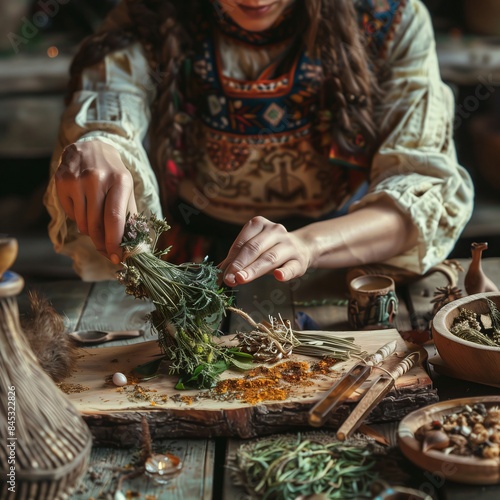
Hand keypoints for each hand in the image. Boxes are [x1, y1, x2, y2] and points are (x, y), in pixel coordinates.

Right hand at [55, 141, 136, 263]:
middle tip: (107, 251)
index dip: (115, 242)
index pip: (114, 218)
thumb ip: (129, 216)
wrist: (91, 147)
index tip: (117, 257)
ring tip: (97, 220)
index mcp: (120, 181)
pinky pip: (71, 214)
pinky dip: (79, 218)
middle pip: (97, 225)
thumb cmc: (113, 174)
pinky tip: (84, 205)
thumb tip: (132, 246)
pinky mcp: (62, 181)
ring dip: (91, 231)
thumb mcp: (126, 189)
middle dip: (103, 244)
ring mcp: (77, 179)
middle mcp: (98, 178)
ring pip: (83, 223)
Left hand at [219, 216, 312, 285]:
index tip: (222, 274)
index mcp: (259, 224)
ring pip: (270, 257)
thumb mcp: (253, 249)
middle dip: (240, 264)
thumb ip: (236, 259)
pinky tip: (278, 276)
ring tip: (241, 279)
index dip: (231, 259)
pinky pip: (291, 267)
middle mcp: (275, 231)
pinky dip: (285, 272)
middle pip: (254, 249)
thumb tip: (217, 274)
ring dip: (254, 269)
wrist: (302, 248)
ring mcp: (289, 245)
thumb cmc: (270, 249)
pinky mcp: (299, 261)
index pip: (242, 243)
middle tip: (229, 279)